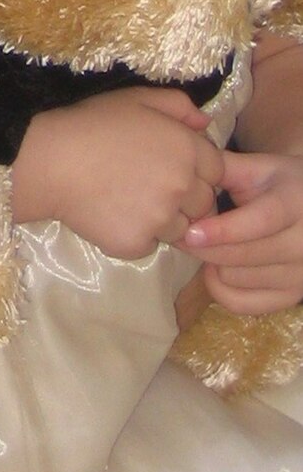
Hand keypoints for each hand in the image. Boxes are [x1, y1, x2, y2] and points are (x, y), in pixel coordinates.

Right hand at [15, 85, 222, 258]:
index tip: (170, 165)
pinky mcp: (139, 244)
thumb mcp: (135, 99)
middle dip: (185, 197)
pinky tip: (112, 213)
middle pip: (205, 204)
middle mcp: (183, 186)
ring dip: (164, 219)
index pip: (218, 170)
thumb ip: (178, 105)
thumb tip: (206, 124)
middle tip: (148, 184)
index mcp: (187, 149)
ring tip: (129, 199)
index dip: (197, 169)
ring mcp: (162, 219)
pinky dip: (137, 233)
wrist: (49, 160)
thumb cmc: (91, 123)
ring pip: (181, 228)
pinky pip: (151, 244)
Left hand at [181, 149, 302, 312]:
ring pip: (237, 279)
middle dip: (204, 247)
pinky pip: (244, 304)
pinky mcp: (291, 296)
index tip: (189, 232)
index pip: (258, 223)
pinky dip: (220, 289)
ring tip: (205, 244)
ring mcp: (300, 275)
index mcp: (294, 205)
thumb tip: (186, 170)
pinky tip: (216, 268)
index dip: (221, 231)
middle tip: (179, 233)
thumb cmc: (278, 184)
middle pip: (243, 256)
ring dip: (211, 263)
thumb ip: (223, 167)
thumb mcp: (256, 168)